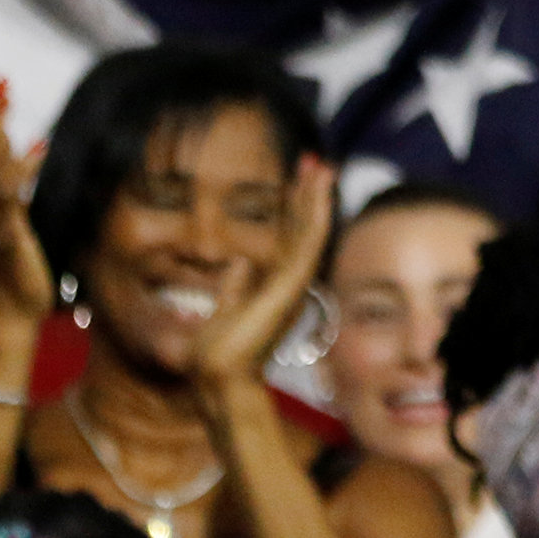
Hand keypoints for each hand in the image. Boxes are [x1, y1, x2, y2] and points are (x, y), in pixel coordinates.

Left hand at [191, 156, 331, 393]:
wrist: (217, 378)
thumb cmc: (217, 352)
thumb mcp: (224, 308)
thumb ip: (235, 284)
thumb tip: (240, 261)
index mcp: (277, 286)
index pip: (290, 238)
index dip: (296, 206)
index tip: (299, 178)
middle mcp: (291, 282)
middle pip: (304, 229)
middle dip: (309, 194)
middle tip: (315, 161)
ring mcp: (293, 284)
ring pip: (310, 231)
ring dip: (316, 197)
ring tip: (321, 166)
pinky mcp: (290, 287)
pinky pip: (307, 244)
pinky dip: (315, 217)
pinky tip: (319, 194)